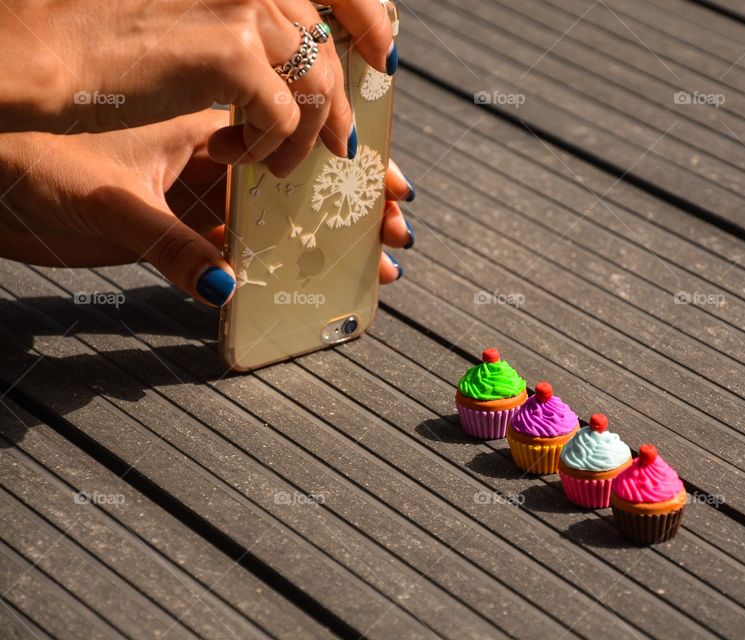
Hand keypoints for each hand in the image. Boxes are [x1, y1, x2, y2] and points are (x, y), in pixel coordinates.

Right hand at [0, 0, 395, 176]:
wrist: (40, 56)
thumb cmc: (103, 50)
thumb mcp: (189, 31)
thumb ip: (246, 36)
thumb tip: (300, 58)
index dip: (371, 18)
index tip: (384, 58)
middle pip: (329, 45)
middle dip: (342, 106)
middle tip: (340, 148)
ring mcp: (242, 8)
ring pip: (318, 83)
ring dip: (304, 135)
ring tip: (266, 161)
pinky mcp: (229, 51)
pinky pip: (285, 115)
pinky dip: (271, 148)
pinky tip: (232, 155)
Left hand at [0, 110, 413, 306]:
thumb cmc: (28, 162)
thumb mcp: (108, 204)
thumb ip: (170, 247)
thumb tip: (228, 287)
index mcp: (198, 121)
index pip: (290, 131)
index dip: (341, 158)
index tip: (377, 183)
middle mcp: (206, 149)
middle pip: (299, 169)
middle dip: (351, 198)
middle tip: (398, 223)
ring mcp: (194, 184)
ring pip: (277, 204)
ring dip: (327, 228)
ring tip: (378, 253)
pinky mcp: (178, 215)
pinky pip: (241, 232)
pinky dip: (278, 251)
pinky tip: (315, 268)